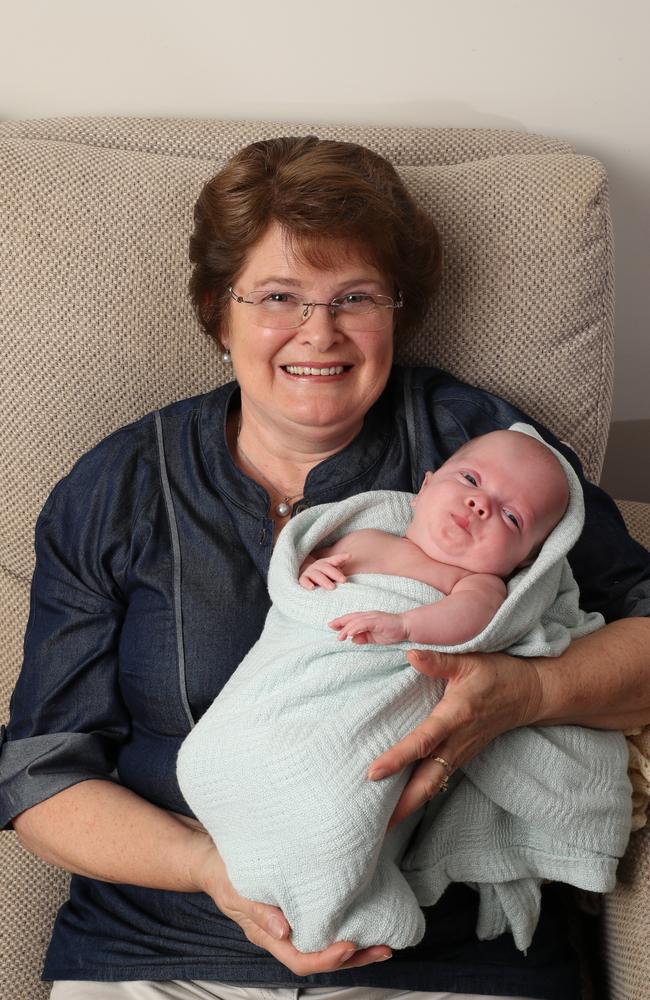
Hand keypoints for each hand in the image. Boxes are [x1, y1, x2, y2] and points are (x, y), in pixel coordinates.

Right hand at [188, 829, 390, 973]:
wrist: (213, 857)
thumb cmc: (224, 873)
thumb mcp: (236, 891)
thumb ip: (257, 911)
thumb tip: (282, 931)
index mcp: (268, 936)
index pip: (300, 959)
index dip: (327, 958)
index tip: (349, 946)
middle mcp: (283, 934)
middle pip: (321, 957)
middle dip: (354, 958)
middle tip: (384, 949)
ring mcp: (291, 921)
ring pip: (327, 942)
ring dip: (356, 945)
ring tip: (384, 939)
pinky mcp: (299, 904)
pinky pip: (326, 922)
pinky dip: (347, 922)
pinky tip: (365, 913)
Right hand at [299, 553, 349, 589]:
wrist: (304, 576)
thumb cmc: (322, 576)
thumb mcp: (331, 573)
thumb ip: (338, 573)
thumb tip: (343, 578)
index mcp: (326, 563)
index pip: (334, 560)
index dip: (341, 557)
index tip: (348, 556)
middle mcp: (318, 566)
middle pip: (326, 568)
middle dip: (335, 574)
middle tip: (343, 580)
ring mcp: (309, 572)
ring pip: (317, 575)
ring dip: (324, 581)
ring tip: (332, 587)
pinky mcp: (302, 579)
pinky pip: (303, 581)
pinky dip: (307, 584)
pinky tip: (311, 587)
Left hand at [329, 611, 407, 644]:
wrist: (406, 627)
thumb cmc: (391, 632)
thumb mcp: (374, 637)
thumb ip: (364, 638)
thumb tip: (353, 640)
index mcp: (367, 618)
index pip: (352, 619)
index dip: (341, 622)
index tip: (332, 626)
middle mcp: (369, 615)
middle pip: (351, 617)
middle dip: (340, 622)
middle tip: (330, 626)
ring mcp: (373, 617)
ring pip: (356, 621)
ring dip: (346, 629)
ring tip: (340, 637)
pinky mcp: (378, 621)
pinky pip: (364, 624)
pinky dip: (356, 628)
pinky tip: (350, 634)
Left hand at [368, 648, 542, 826]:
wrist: (528, 694)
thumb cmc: (497, 674)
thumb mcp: (469, 661)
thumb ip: (438, 661)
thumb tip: (410, 654)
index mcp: (455, 717)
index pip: (422, 742)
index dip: (398, 758)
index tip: (373, 773)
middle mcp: (457, 741)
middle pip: (428, 781)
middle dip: (403, 804)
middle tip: (376, 823)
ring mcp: (461, 753)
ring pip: (433, 785)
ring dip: (410, 804)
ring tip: (384, 822)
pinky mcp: (461, 756)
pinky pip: (438, 779)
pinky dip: (420, 793)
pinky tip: (402, 801)